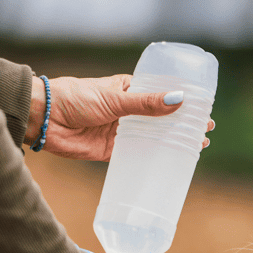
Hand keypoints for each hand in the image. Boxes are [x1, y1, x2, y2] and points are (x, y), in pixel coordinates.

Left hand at [24, 74, 214, 160]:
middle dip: (183, 123)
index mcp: (128, 90)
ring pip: (152, 138)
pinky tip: (170, 162)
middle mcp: (128, 111)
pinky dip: (153, 159)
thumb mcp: (115, 98)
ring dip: (172, 142)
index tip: (202, 106)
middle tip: (206, 130)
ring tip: (196, 146)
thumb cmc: (75, 98)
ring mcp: (121, 131)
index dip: (182, 100)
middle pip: (161, 118)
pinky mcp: (112, 151)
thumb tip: (178, 100)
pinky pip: (137, 155)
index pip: (161, 93)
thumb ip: (145, 104)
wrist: (46, 120)